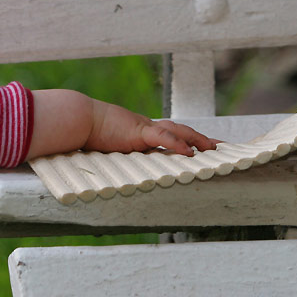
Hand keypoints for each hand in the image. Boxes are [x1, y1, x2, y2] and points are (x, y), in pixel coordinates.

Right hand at [84, 100, 218, 155]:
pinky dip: (178, 144)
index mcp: (141, 132)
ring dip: (197, 139)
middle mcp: (146, 128)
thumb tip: (115, 177)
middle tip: (219, 146)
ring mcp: (144, 128)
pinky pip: (163, 137)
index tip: (202, 146)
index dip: (187, 139)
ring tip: (213, 148)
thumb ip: (116, 156)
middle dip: (201, 138)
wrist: (77, 119)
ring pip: (178, 131)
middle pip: (180, 130)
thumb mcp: (106, 147)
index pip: (170, 134)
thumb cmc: (86, 133)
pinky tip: (190, 153)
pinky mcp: (138, 132)